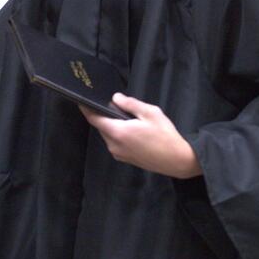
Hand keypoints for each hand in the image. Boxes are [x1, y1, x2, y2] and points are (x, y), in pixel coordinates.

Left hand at [80, 93, 200, 178]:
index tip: (81, 100)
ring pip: (108, 135)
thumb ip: (130, 104)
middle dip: (102, 116)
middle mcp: (114, 145)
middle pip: (101, 127)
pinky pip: (115, 143)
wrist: (177, 160)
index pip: (94, 119)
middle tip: (111, 105)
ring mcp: (119, 154)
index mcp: (118, 132)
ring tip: (124, 117)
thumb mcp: (150, 113)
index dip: (86, 109)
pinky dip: (117, 134)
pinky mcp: (125, 159)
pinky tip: (130, 129)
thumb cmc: (165, 135)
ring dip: (111, 125)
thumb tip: (115, 98)